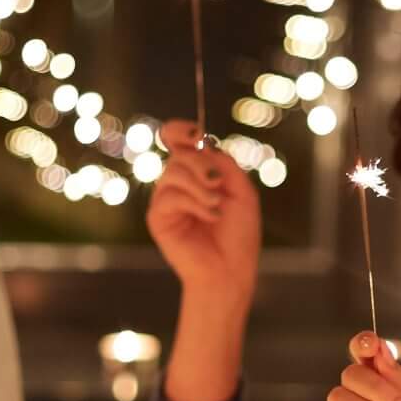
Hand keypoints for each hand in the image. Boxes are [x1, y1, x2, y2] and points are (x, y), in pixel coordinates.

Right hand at [144, 120, 260, 299]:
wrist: (230, 270)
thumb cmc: (239, 235)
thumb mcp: (242, 193)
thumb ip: (225, 165)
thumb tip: (204, 146)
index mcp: (198, 173)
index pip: (178, 141)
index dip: (180, 130)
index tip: (195, 133)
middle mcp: (179, 183)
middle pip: (178, 154)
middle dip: (200, 164)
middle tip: (218, 184)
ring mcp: (166, 199)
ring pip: (172, 172)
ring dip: (199, 187)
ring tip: (216, 206)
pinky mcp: (157, 218)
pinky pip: (169, 196)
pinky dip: (193, 203)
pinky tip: (210, 217)